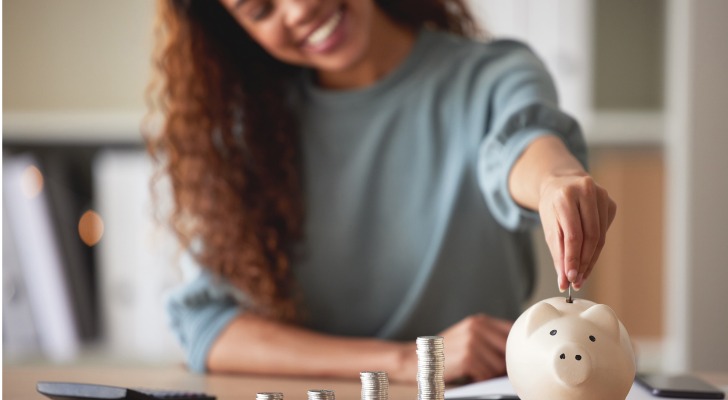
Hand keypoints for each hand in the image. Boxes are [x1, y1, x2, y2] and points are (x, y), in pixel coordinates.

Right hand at [438, 314, 512, 381]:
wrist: (420, 358)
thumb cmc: (447, 351)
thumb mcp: (468, 335)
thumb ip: (490, 337)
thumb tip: (518, 351)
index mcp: (480, 321)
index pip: (512, 331)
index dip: (514, 347)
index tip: (511, 355)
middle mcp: (477, 328)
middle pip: (508, 351)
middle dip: (502, 363)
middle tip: (488, 367)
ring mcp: (472, 342)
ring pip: (499, 366)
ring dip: (489, 373)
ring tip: (475, 370)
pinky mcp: (467, 358)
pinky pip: (487, 375)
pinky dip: (479, 379)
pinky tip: (469, 375)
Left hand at [538, 172, 616, 291]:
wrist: (561, 183)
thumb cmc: (553, 206)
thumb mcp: (549, 227)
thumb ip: (557, 253)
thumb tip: (564, 281)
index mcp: (566, 196)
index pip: (573, 234)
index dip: (573, 259)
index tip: (570, 278)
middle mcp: (586, 191)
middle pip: (590, 237)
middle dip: (584, 263)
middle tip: (577, 281)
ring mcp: (602, 195)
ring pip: (600, 237)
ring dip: (591, 260)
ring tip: (582, 276)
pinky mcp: (611, 203)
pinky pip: (604, 232)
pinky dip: (596, 248)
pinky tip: (588, 257)